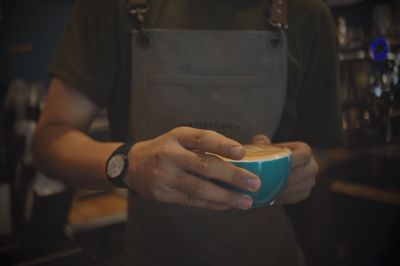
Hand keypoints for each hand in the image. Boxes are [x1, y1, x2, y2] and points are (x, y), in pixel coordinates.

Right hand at [125, 127, 260, 209]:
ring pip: (200, 188)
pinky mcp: (164, 195)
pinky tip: (228, 205)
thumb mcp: (180, 138)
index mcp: (177, 137)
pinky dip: (213, 203)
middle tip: (253, 183)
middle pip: (204, 165)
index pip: (202, 138)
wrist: (133, 165)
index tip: (241, 152)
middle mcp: (170, 155)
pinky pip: (193, 201)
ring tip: (246, 201)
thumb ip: (204, 144)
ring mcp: (166, 177)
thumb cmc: (165, 149)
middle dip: (232, 175)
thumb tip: (239, 154)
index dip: (222, 145)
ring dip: (226, 196)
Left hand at [251, 135, 318, 204]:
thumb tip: (260, 140)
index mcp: (305, 150)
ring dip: (282, 189)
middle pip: (301, 174)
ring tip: (267, 190)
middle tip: (268, 182)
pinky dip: (283, 197)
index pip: (304, 155)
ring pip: (298, 187)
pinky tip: (270, 195)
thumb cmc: (270, 154)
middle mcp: (312, 166)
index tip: (276, 165)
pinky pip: (295, 196)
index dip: (292, 160)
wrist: (276, 169)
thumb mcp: (265, 146)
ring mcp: (310, 181)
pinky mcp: (305, 193)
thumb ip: (261, 142)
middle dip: (284, 178)